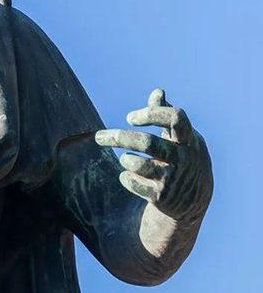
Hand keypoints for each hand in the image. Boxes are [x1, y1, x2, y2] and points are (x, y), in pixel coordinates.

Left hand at [95, 88, 212, 220]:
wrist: (193, 200)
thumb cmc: (181, 158)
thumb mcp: (180, 138)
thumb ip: (166, 115)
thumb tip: (158, 91)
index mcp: (188, 139)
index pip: (175, 118)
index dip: (150, 114)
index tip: (129, 118)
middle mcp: (183, 157)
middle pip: (148, 143)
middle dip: (120, 138)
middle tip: (99, 136)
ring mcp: (173, 177)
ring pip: (138, 164)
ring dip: (126, 160)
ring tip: (126, 159)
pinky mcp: (161, 196)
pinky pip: (132, 182)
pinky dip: (125, 177)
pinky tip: (129, 176)